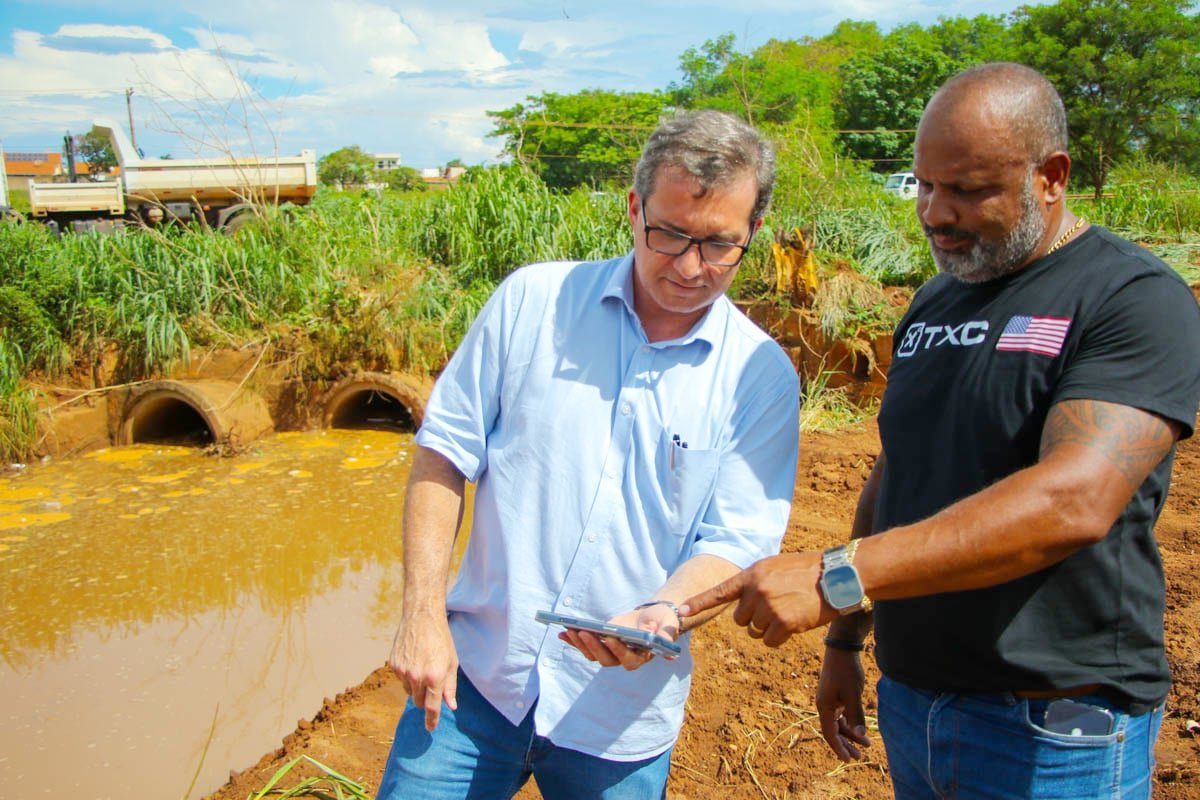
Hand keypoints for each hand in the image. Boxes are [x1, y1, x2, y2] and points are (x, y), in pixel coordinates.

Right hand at [388, 612, 458, 731]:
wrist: (422, 618)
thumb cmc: (441, 640)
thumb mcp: (452, 662)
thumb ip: (450, 686)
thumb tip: (451, 706)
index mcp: (434, 677)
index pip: (431, 707)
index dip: (431, 721)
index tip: (430, 728)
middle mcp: (417, 676)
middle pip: (419, 702)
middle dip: (426, 699)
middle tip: (431, 685)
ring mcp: (403, 671)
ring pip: (409, 691)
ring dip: (416, 687)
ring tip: (423, 666)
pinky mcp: (393, 665)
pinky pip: (401, 679)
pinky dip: (407, 675)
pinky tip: (414, 660)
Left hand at [559, 606, 678, 669]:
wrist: (651, 616)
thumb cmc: (661, 620)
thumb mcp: (667, 623)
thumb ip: (666, 634)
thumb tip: (667, 649)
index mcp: (641, 657)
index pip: (627, 658)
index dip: (618, 649)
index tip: (610, 637)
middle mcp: (624, 659)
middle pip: (605, 659)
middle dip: (592, 646)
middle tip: (582, 632)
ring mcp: (611, 654)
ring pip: (593, 654)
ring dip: (580, 644)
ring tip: (569, 630)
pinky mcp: (602, 646)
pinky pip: (585, 646)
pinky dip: (573, 641)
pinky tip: (562, 632)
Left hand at [679, 552, 833, 645]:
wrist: (835, 577)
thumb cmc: (805, 572)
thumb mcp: (774, 567)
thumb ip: (755, 581)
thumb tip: (740, 602)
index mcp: (752, 574)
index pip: (719, 592)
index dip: (699, 603)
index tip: (681, 612)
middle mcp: (756, 590)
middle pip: (739, 619)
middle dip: (753, 619)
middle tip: (775, 608)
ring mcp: (769, 607)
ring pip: (754, 632)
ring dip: (767, 629)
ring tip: (787, 612)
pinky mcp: (783, 623)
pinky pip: (769, 641)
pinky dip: (779, 638)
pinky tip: (793, 624)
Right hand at [816, 648, 870, 760]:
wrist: (842, 648)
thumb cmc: (846, 671)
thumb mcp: (853, 694)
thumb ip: (856, 715)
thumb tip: (860, 736)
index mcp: (824, 706)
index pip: (829, 733)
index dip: (839, 748)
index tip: (849, 760)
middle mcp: (824, 705)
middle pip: (833, 730)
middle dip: (846, 744)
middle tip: (860, 757)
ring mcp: (829, 700)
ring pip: (839, 723)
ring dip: (851, 734)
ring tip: (866, 744)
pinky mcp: (835, 695)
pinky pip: (841, 714)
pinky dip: (850, 723)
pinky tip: (860, 728)